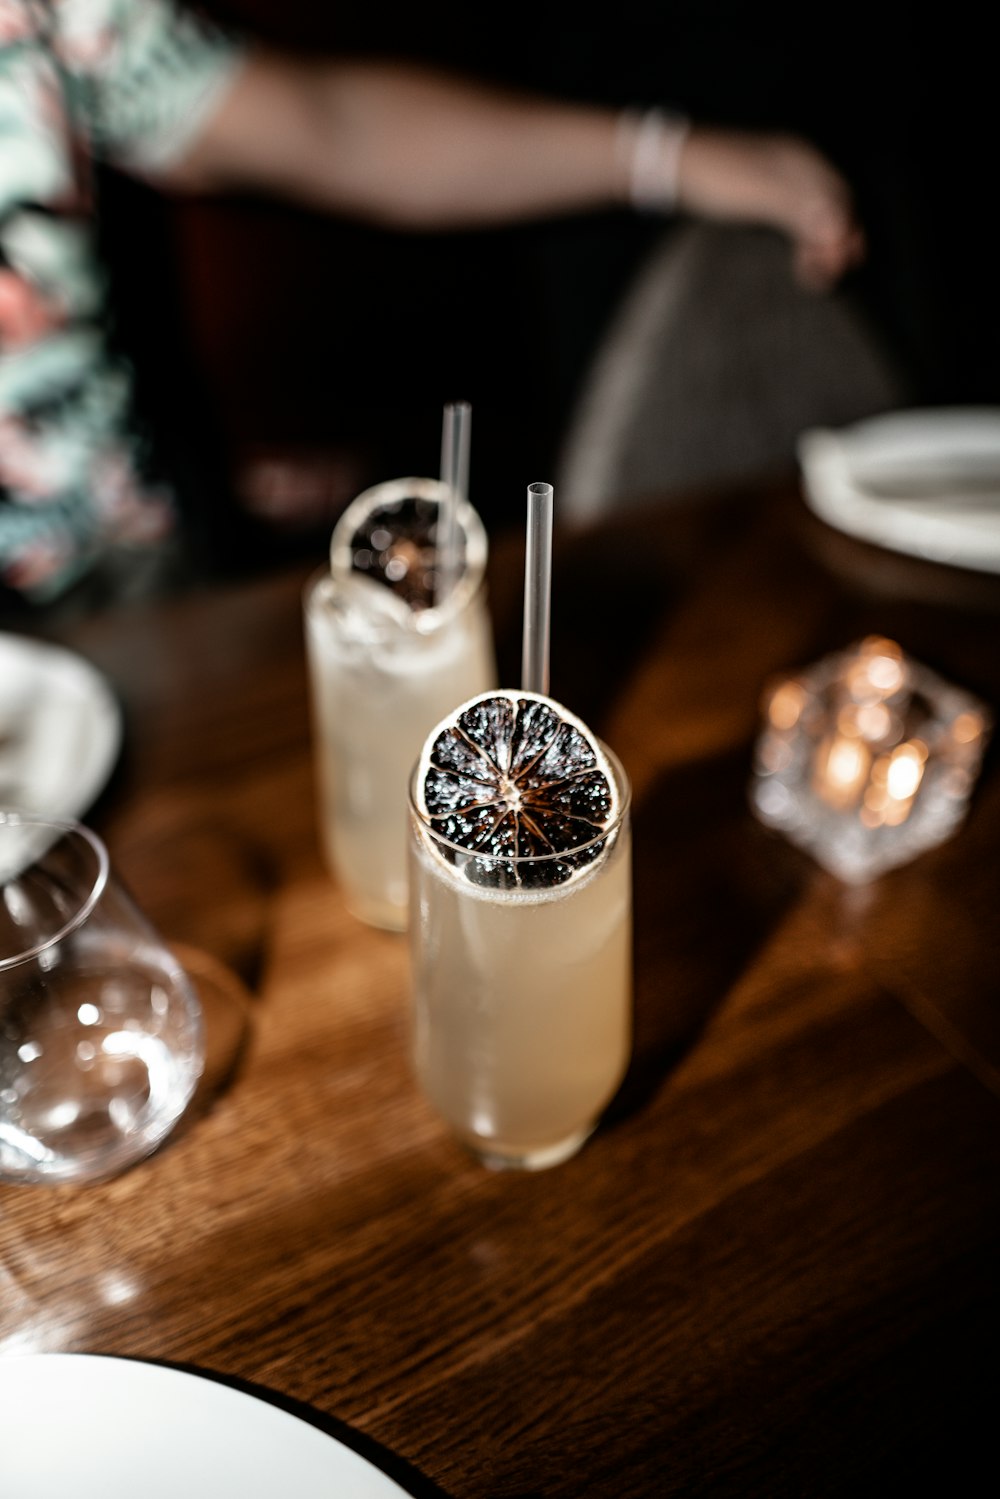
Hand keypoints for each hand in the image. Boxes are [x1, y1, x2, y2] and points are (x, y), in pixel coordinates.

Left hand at [676, 128, 865, 290]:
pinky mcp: (768, 199)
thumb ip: (796, 208)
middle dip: (837, 245)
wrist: (673, 166)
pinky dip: (806, 245)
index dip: (845, 235)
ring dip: (822, 248)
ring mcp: (784, 182)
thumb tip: (838, 231)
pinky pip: (799, 223)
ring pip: (818, 217)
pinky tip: (800, 264)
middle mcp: (799, 168)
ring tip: (812, 277)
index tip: (836, 268)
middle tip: (825, 280)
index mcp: (801, 161)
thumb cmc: (713, 176)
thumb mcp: (757, 192)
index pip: (840, 201)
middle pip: (836, 208)